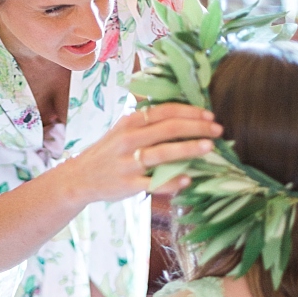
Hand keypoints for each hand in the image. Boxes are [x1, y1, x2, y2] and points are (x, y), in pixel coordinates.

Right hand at [65, 102, 221, 205]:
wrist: (79, 178)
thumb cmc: (109, 151)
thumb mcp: (122, 128)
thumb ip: (147, 120)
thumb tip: (182, 111)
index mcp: (130, 122)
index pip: (164, 111)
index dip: (189, 112)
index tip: (210, 114)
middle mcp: (128, 139)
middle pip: (168, 129)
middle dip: (196, 128)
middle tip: (219, 130)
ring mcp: (127, 163)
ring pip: (162, 153)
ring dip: (188, 149)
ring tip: (209, 147)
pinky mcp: (127, 185)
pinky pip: (153, 183)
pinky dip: (171, 181)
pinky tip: (188, 179)